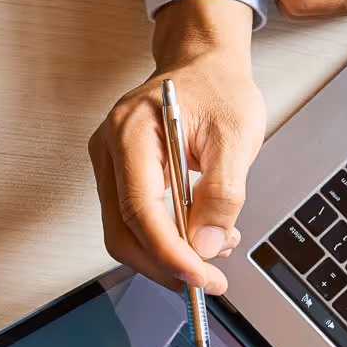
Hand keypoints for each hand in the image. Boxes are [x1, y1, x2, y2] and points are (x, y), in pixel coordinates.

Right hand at [88, 0, 262, 295]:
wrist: (204, 65)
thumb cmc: (218, 89)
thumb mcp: (236, 135)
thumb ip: (222, 192)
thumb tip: (205, 246)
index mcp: (132, 130)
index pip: (140, 209)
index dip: (170, 252)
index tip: (202, 277)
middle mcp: (109, 148)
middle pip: (123, 232)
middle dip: (167, 265)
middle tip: (211, 282)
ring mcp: (110, 163)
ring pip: (127, 233)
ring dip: (169, 255)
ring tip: (215, 250)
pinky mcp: (120, 175)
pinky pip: (135, 221)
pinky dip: (166, 240)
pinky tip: (200, 237)